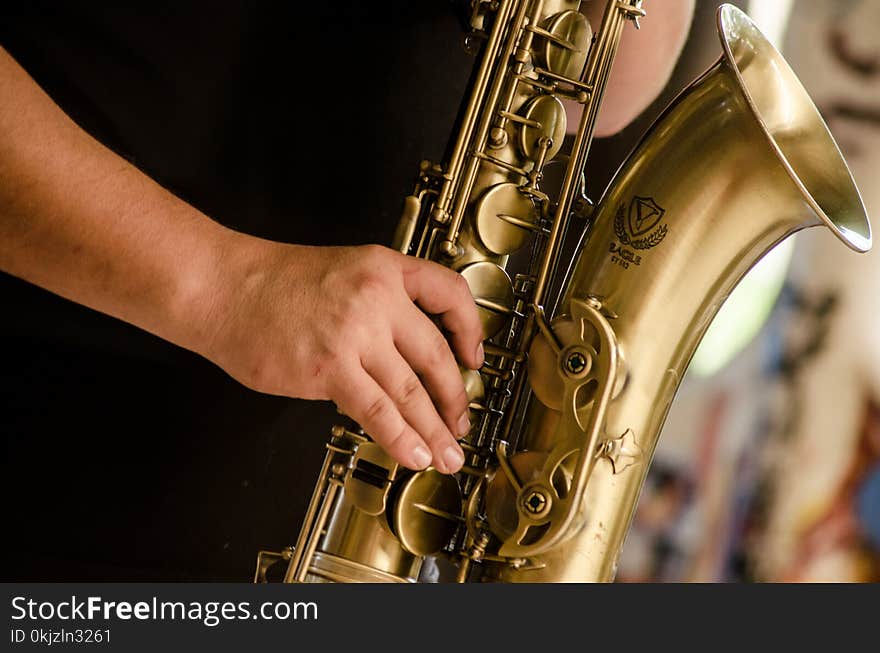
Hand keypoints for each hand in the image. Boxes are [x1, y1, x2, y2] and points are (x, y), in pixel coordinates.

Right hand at [202, 239, 483, 473]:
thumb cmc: (268, 283)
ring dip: (433, 429)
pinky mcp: (329, 367)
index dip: (471, 329)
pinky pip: (377, 409)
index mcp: (383, 269)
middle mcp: (377, 298)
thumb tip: (399, 360)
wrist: (220, 286)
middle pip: (436, 354)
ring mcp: (354, 333)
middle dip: (455, 397)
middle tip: (461, 423)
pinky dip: (400, 436)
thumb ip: (376, 309)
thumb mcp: (339, 272)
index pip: (449, 293)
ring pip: (411, 389)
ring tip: (446, 453)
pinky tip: (412, 453)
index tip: (474, 356)